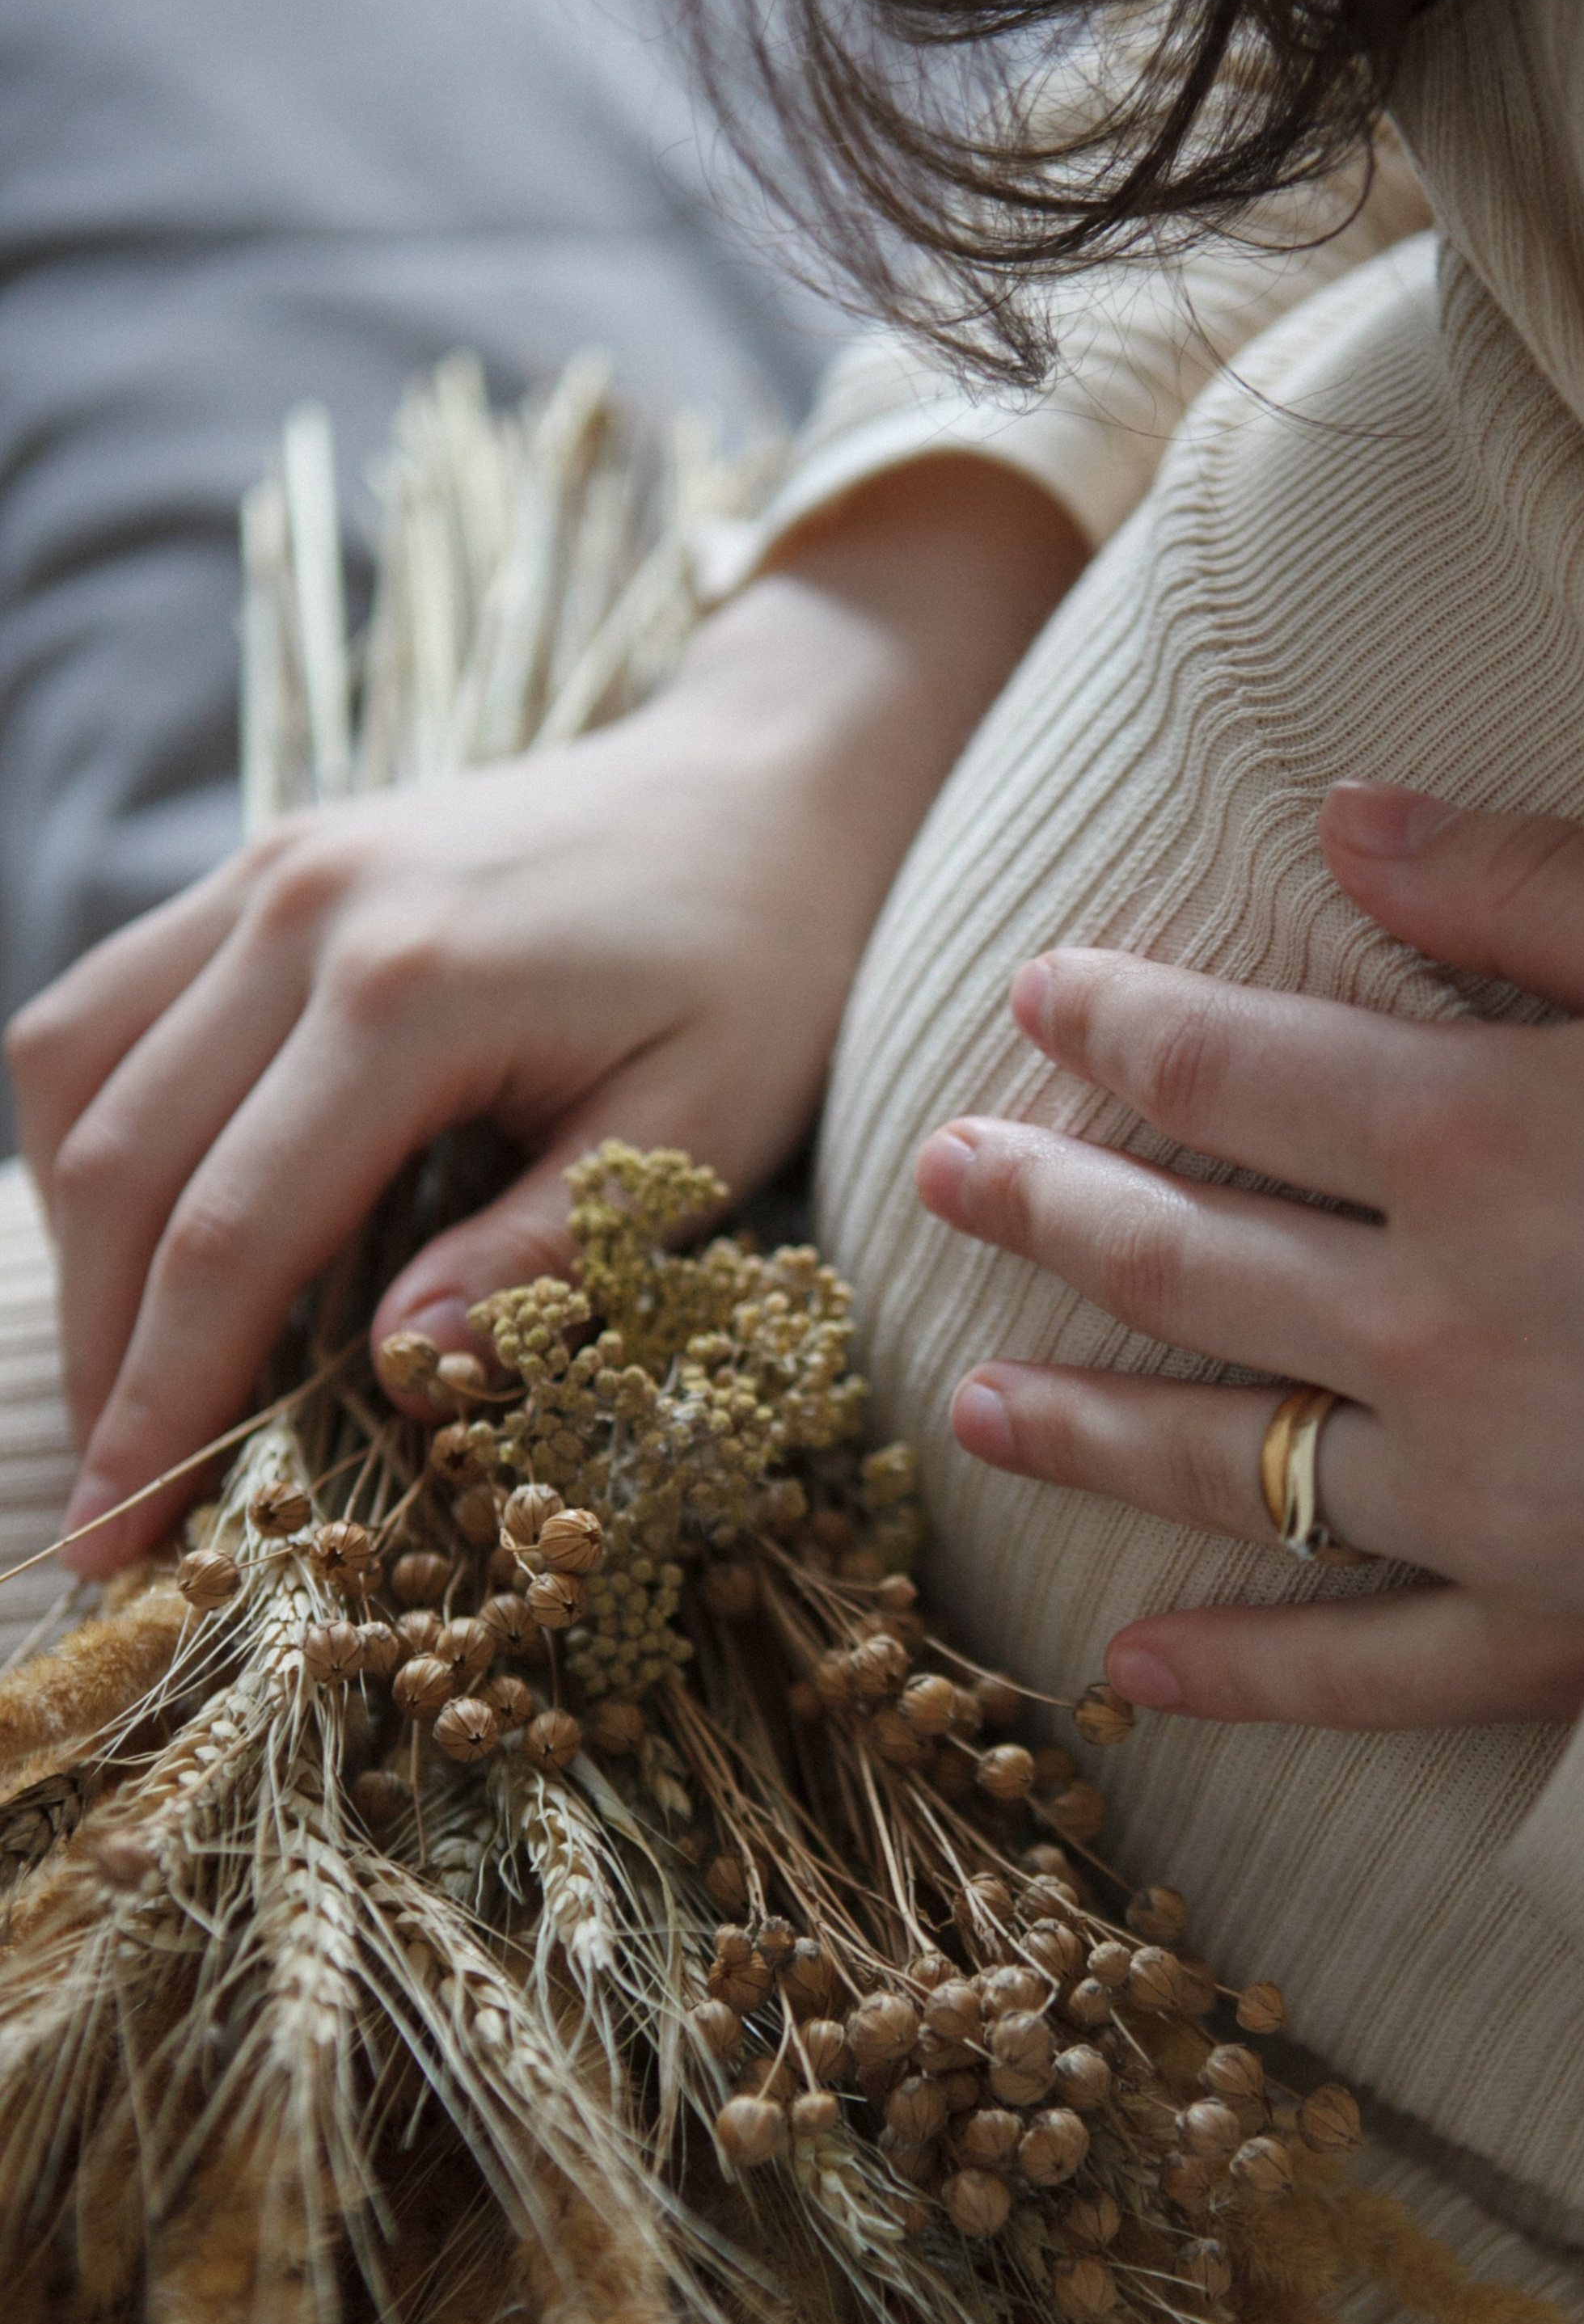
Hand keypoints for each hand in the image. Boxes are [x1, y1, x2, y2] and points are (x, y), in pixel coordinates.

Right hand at [8, 458, 1085, 1573]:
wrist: (768, 784)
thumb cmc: (762, 966)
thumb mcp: (695, 1135)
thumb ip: (538, 1259)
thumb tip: (397, 1383)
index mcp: (410, 990)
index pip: (231, 1232)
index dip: (164, 1401)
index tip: (125, 1539)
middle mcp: (302, 912)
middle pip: (120, 1162)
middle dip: (100, 1351)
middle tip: (110, 1505)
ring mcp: (270, 870)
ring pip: (76, 1067)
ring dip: (75, 1242)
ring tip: (122, 1382)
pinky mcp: (268, 863)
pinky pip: (112, 1002)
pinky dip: (98, 1129)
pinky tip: (146, 1233)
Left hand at [916, 784, 1583, 1728]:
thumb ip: (1542, 890)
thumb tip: (1349, 817)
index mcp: (1483, 1138)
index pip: (1229, 1070)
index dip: (1115, 1027)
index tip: (1034, 1000)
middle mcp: (1438, 1323)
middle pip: (1182, 1256)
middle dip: (1050, 1202)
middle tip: (943, 1171)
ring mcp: (1480, 1496)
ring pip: (1222, 1456)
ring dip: (1082, 1423)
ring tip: (973, 1398)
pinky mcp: (1549, 1636)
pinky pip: (1352, 1670)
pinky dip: (1236, 1674)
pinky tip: (1129, 1666)